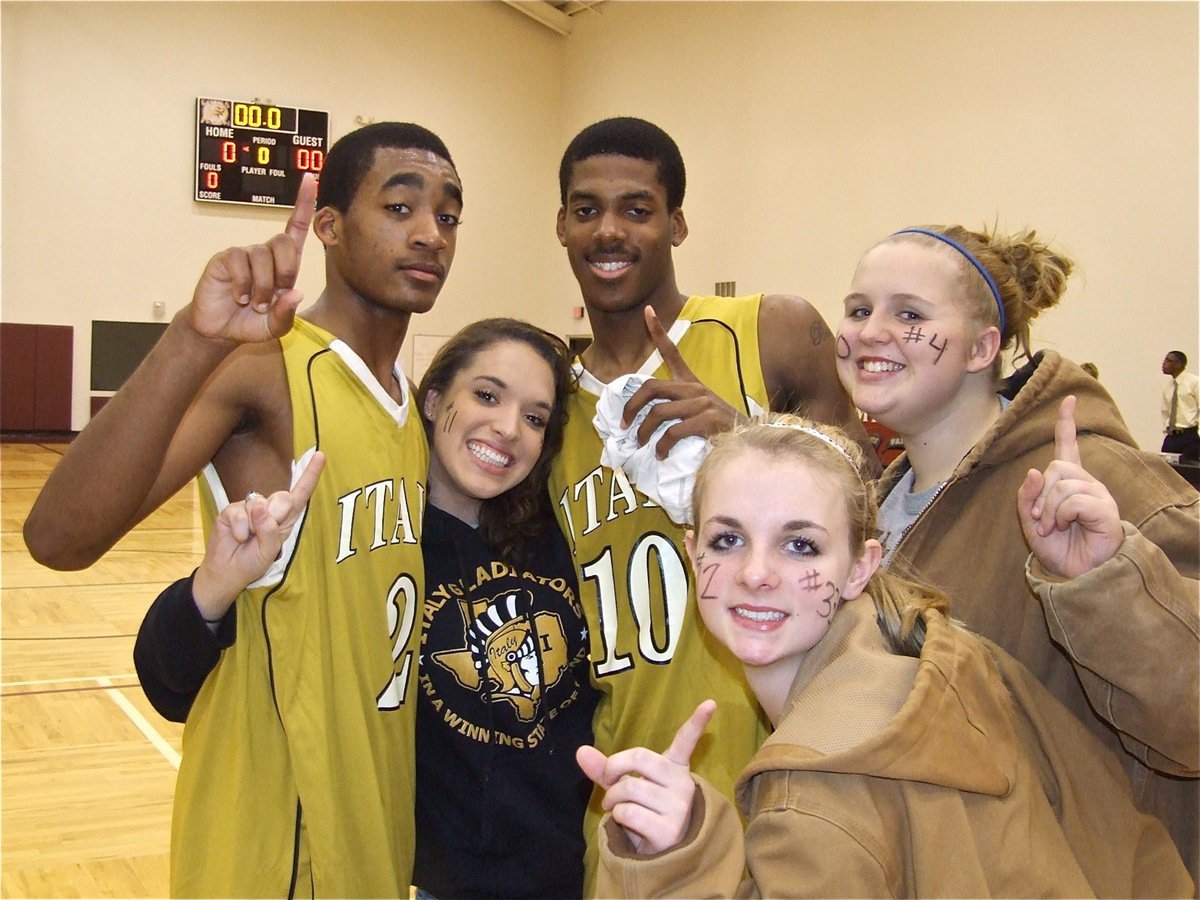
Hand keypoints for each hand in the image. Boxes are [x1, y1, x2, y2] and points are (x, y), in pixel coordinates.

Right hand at [186, 172, 316, 343]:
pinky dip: (244, 285)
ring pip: (262, 256)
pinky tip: (238, 296)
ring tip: (252, 303)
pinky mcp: (225, 258)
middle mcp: (265, 254)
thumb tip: (295, 293)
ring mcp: (244, 254)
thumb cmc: (250, 322)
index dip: (304, 204)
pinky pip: (240, 262)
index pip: (296, 228)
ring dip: (261, 287)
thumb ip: (287, 314)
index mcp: (283, 264)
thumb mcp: (275, 326)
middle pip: (284, 242)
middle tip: (273, 296)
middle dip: (285, 271)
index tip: (309, 179)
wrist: (219, 329)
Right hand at [192, 451, 324, 618]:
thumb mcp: (269, 551)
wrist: (227, 571)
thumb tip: (260, 506)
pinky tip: (237, 537)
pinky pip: (239, 514)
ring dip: (254, 527)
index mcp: (286, 518)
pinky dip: (240, 530)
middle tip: (262, 534)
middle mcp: (270, 509)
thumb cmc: (252, 561)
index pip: (301, 494)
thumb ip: (270, 531)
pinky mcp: (231, 510)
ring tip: (248, 539)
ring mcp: (250, 507)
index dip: (310, 474)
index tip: (320, 455)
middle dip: (276, 517)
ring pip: (259, 505)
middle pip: (283, 498)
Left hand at [576, 699, 715, 854]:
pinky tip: (629, 825)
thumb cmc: (643, 811)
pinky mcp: (670, 829)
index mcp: (675, 767)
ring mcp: (679, 807)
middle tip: (609, 781)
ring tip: (617, 808)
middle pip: (639, 756)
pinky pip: (628, 812)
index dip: (697, 722)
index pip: (687, 741)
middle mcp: (683, 784)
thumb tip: (580, 751)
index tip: (710, 703)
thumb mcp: (624, 785)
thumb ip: (605, 768)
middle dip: (613, 768)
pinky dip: (618, 817)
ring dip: (611, 800)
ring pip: (629, 788)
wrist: (657, 853)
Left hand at [623, 307, 741, 458]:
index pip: (673, 352)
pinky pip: (672, 432)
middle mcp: (695, 389)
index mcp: (691, 383)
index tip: (647, 311)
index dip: (658, 331)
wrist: (748, 439)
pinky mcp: (707, 419)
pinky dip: (662, 446)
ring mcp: (701, 403)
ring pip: (658, 414)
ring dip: (644, 433)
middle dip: (631, 407)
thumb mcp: (698, 411)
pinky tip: (661, 454)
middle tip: (624, 424)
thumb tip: (646, 422)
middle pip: (652, 388)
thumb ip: (676, 409)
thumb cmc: (719, 428)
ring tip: (642, 445)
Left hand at [1017, 396, 1121, 577]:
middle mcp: (1086, 483)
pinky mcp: (1105, 509)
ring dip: (1049, 509)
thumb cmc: (1058, 548)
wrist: (1078, 573)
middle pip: (1056, 466)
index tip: (1068, 400)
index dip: (1066, 423)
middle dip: (1040, 493)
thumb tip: (1034, 471)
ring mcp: (1098, 494)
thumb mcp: (1031, 522)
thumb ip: (1027, 498)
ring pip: (1063, 484)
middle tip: (1040, 519)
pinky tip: (1067, 527)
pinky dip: (1062, 515)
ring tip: (1053, 527)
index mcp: (1068, 483)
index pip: (1067, 446)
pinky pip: (1074, 500)